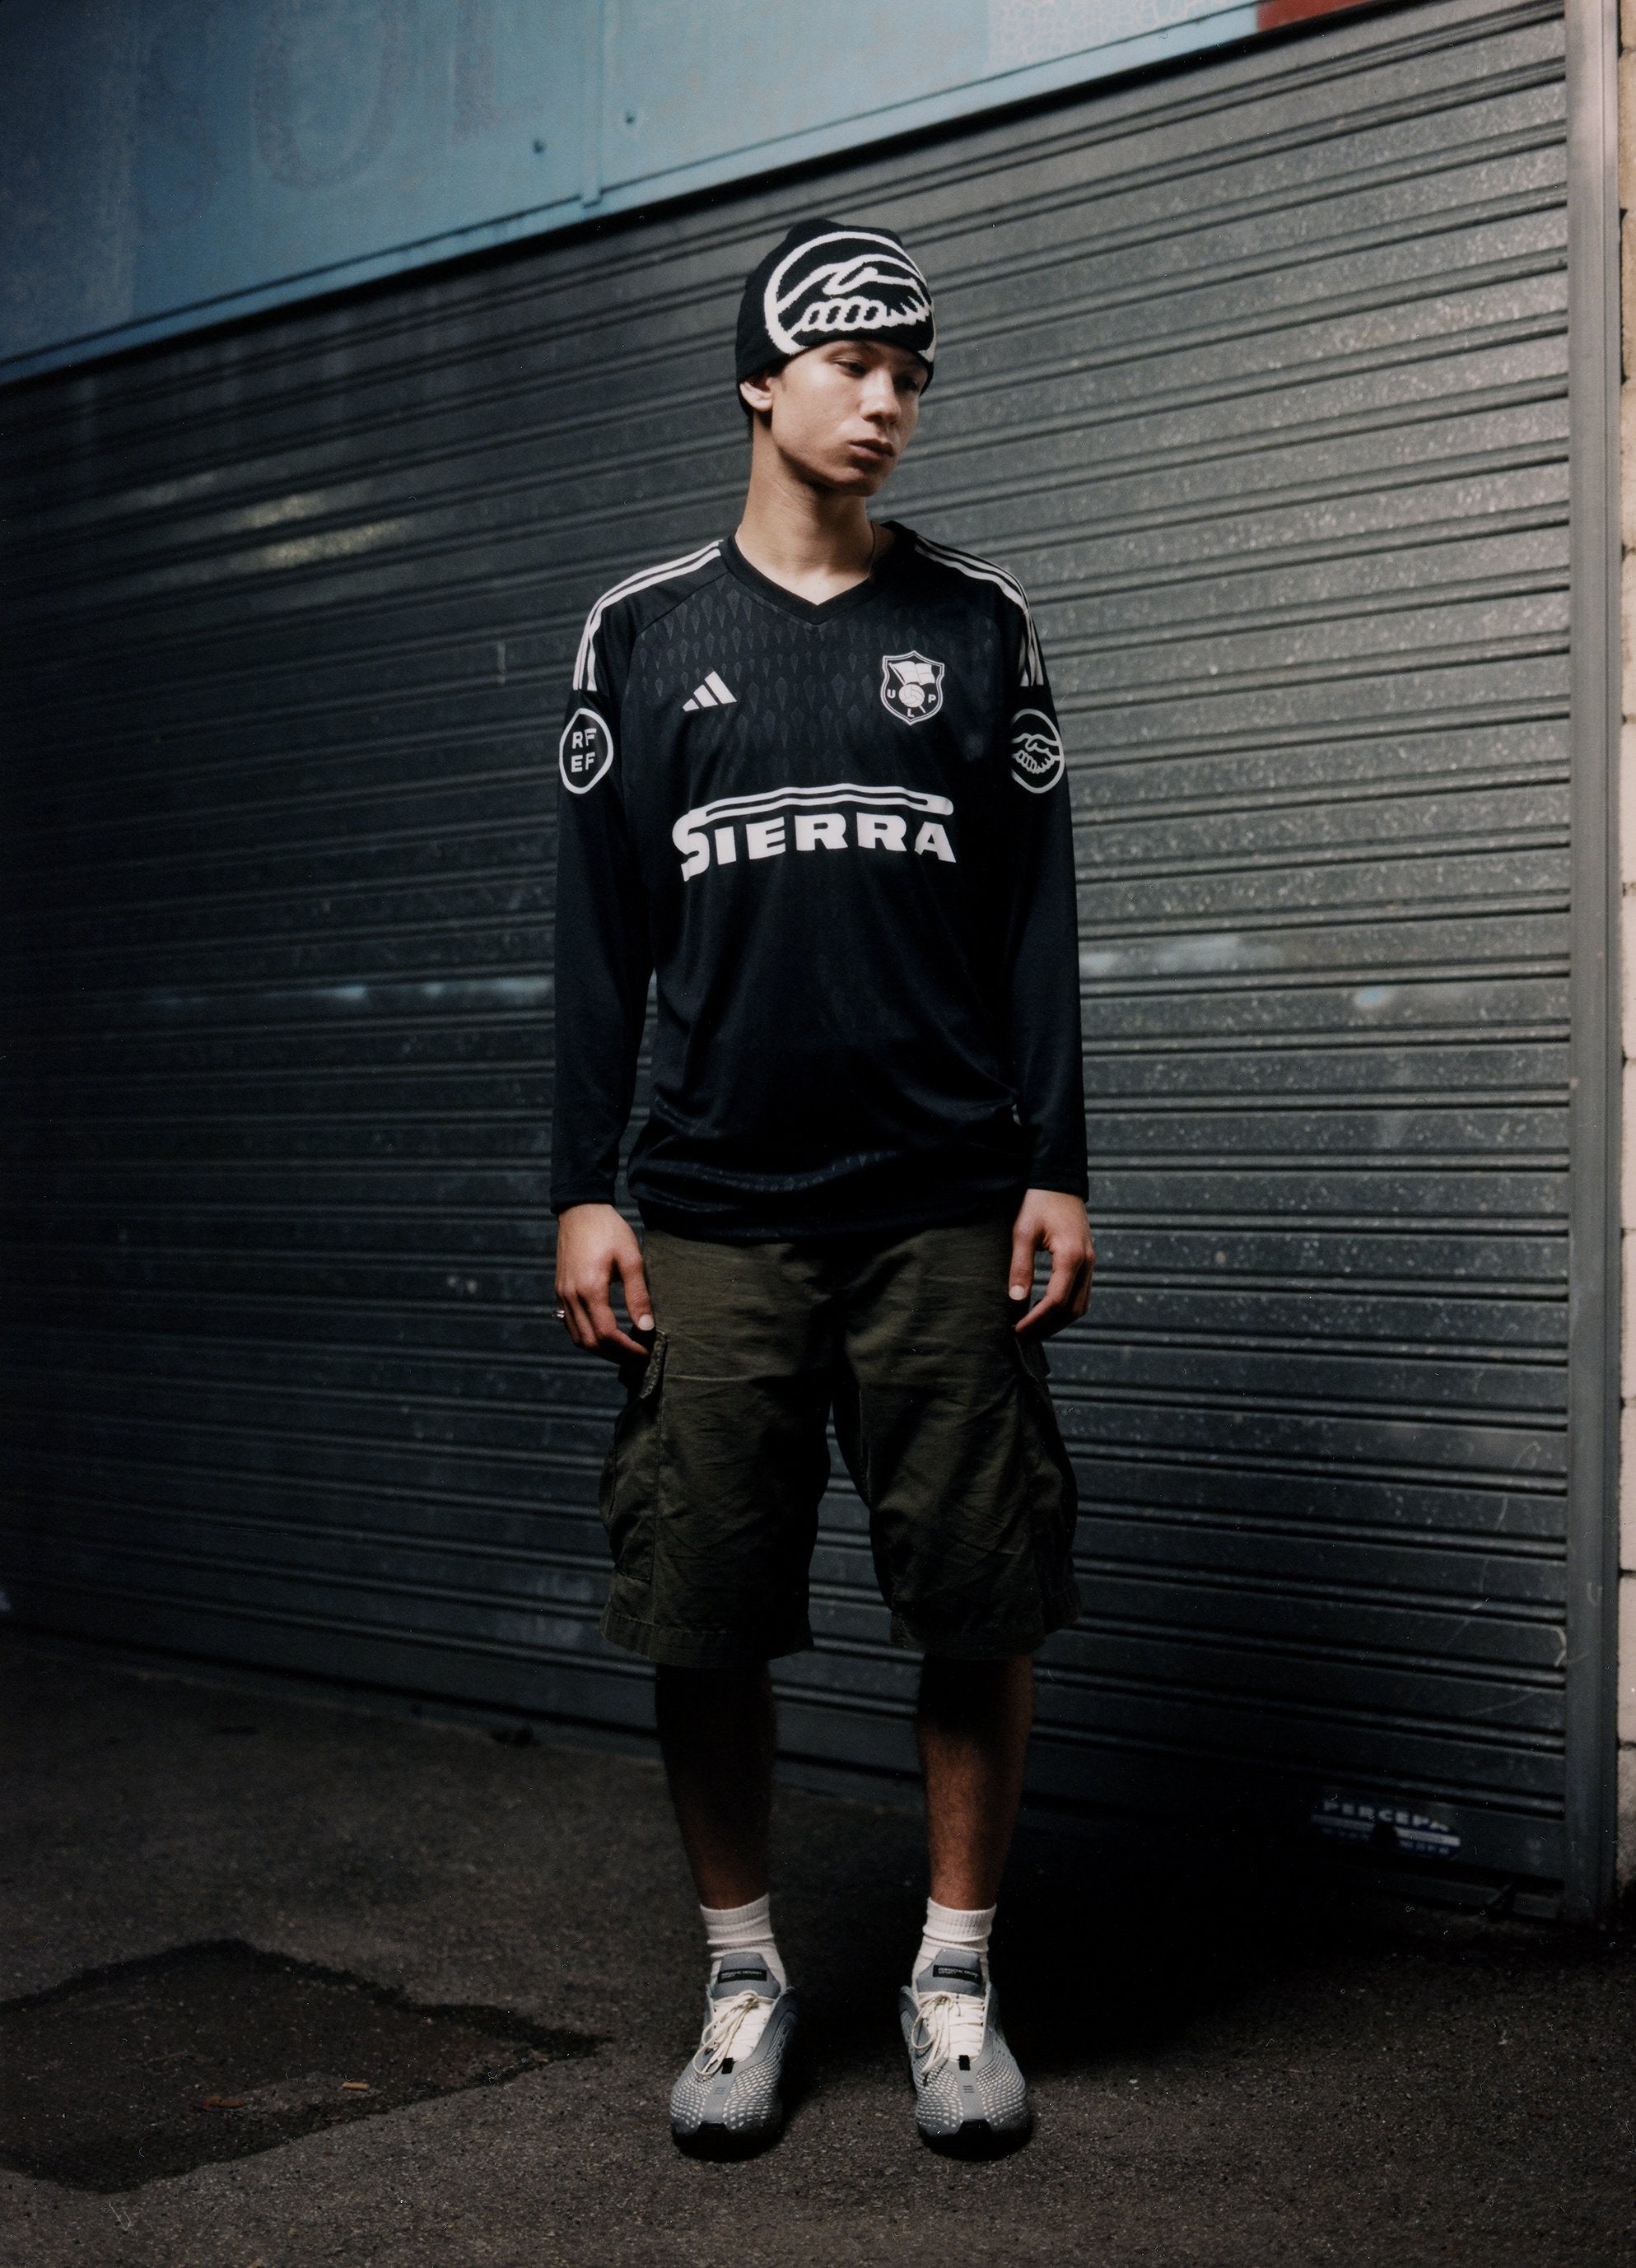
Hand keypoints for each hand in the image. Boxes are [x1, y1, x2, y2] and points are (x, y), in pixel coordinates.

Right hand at [554, 1202, 654, 1359]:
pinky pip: (570, 1324)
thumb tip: (646, 1327)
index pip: (607, 1334)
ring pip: (577, 1337)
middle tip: (637, 1357)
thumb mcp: (631, 1259)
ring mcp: (562, 1294)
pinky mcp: (560, 1291)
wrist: (581, 1210)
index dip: (627, 1349)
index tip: (646, 1352)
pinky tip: (605, 1334)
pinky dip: (587, 1336)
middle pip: (590, 1342)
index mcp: (590, 1289)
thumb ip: (638, 1295)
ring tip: (624, 1349)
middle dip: (615, 1355)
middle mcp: (571, 1296)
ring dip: (600, 1349)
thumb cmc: (609, 1231)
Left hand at [1008, 1189, 1093, 1337]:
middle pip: (1072, 1310)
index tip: (1017, 1330)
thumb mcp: (1023, 1232)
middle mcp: (1087, 1262)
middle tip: (1023, 1337)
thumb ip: (1021, 1267)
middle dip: (1048, 1328)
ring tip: (1033, 1330)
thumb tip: (1016, 1300)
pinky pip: (1081, 1294)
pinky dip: (1065, 1309)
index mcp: (1071, 1256)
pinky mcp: (1087, 1260)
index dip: (1036, 1320)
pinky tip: (1046, 1312)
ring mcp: (1090, 1262)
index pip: (1056, 1301)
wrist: (1059, 1182)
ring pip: (1081, 1305)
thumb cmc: (1038, 1204)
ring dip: (1058, 1322)